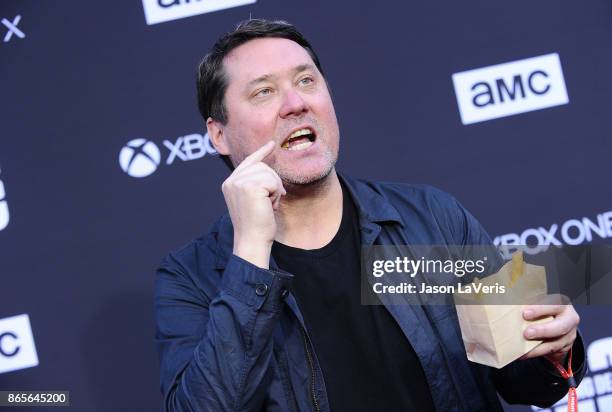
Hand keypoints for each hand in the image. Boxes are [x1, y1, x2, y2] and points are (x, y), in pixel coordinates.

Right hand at [221, 141, 285, 268]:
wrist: (252, 241)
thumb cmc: (256, 225)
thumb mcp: (253, 200)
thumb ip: (256, 184)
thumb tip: (270, 171)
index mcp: (230, 184)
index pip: (248, 162)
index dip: (261, 152)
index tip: (272, 144)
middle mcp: (231, 181)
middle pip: (262, 166)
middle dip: (274, 182)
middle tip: (273, 202)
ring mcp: (239, 183)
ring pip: (269, 173)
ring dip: (275, 189)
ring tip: (269, 206)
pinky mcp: (249, 187)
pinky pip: (273, 181)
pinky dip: (276, 194)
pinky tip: (270, 206)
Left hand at [520, 294, 579, 363]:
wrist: (558, 320)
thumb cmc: (543, 308)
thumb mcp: (538, 302)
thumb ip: (527, 302)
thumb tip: (504, 300)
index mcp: (562, 305)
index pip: (554, 305)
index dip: (540, 309)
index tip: (525, 314)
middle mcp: (569, 320)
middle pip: (560, 327)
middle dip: (542, 331)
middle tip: (526, 334)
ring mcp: (568, 336)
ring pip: (555, 344)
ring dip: (537, 349)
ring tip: (521, 351)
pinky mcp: (564, 348)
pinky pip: (550, 353)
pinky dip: (535, 354)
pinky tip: (523, 355)